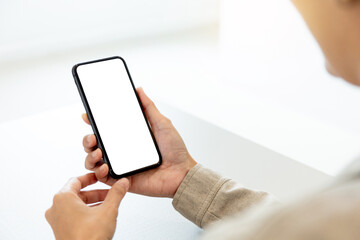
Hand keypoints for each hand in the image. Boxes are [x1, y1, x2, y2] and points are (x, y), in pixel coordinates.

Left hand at [45, 173, 128, 239]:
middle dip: (95, 192)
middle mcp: (56, 208)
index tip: (100, 178)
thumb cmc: (88, 238)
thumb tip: (122, 183)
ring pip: (75, 205)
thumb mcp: (108, 210)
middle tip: (108, 193)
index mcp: (62, 198)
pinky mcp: (61, 230)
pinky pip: (73, 215)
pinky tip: (99, 216)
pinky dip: (86, 212)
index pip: (77, 180)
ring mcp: (57, 220)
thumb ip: (116, 193)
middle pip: (77, 192)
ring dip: (92, 202)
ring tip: (107, 205)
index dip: (92, 178)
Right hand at [82, 87, 196, 197]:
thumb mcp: (162, 124)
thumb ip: (149, 107)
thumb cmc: (175, 150)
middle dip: (87, 139)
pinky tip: (105, 165)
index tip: (87, 115)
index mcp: (128, 137)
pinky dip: (99, 171)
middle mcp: (121, 151)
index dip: (93, 122)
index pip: (106, 129)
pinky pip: (102, 177)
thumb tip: (138, 89)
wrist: (182, 172)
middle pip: (94, 144)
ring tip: (98, 151)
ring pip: (93, 161)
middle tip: (93, 136)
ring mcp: (120, 166)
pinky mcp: (122, 180)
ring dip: (89, 155)